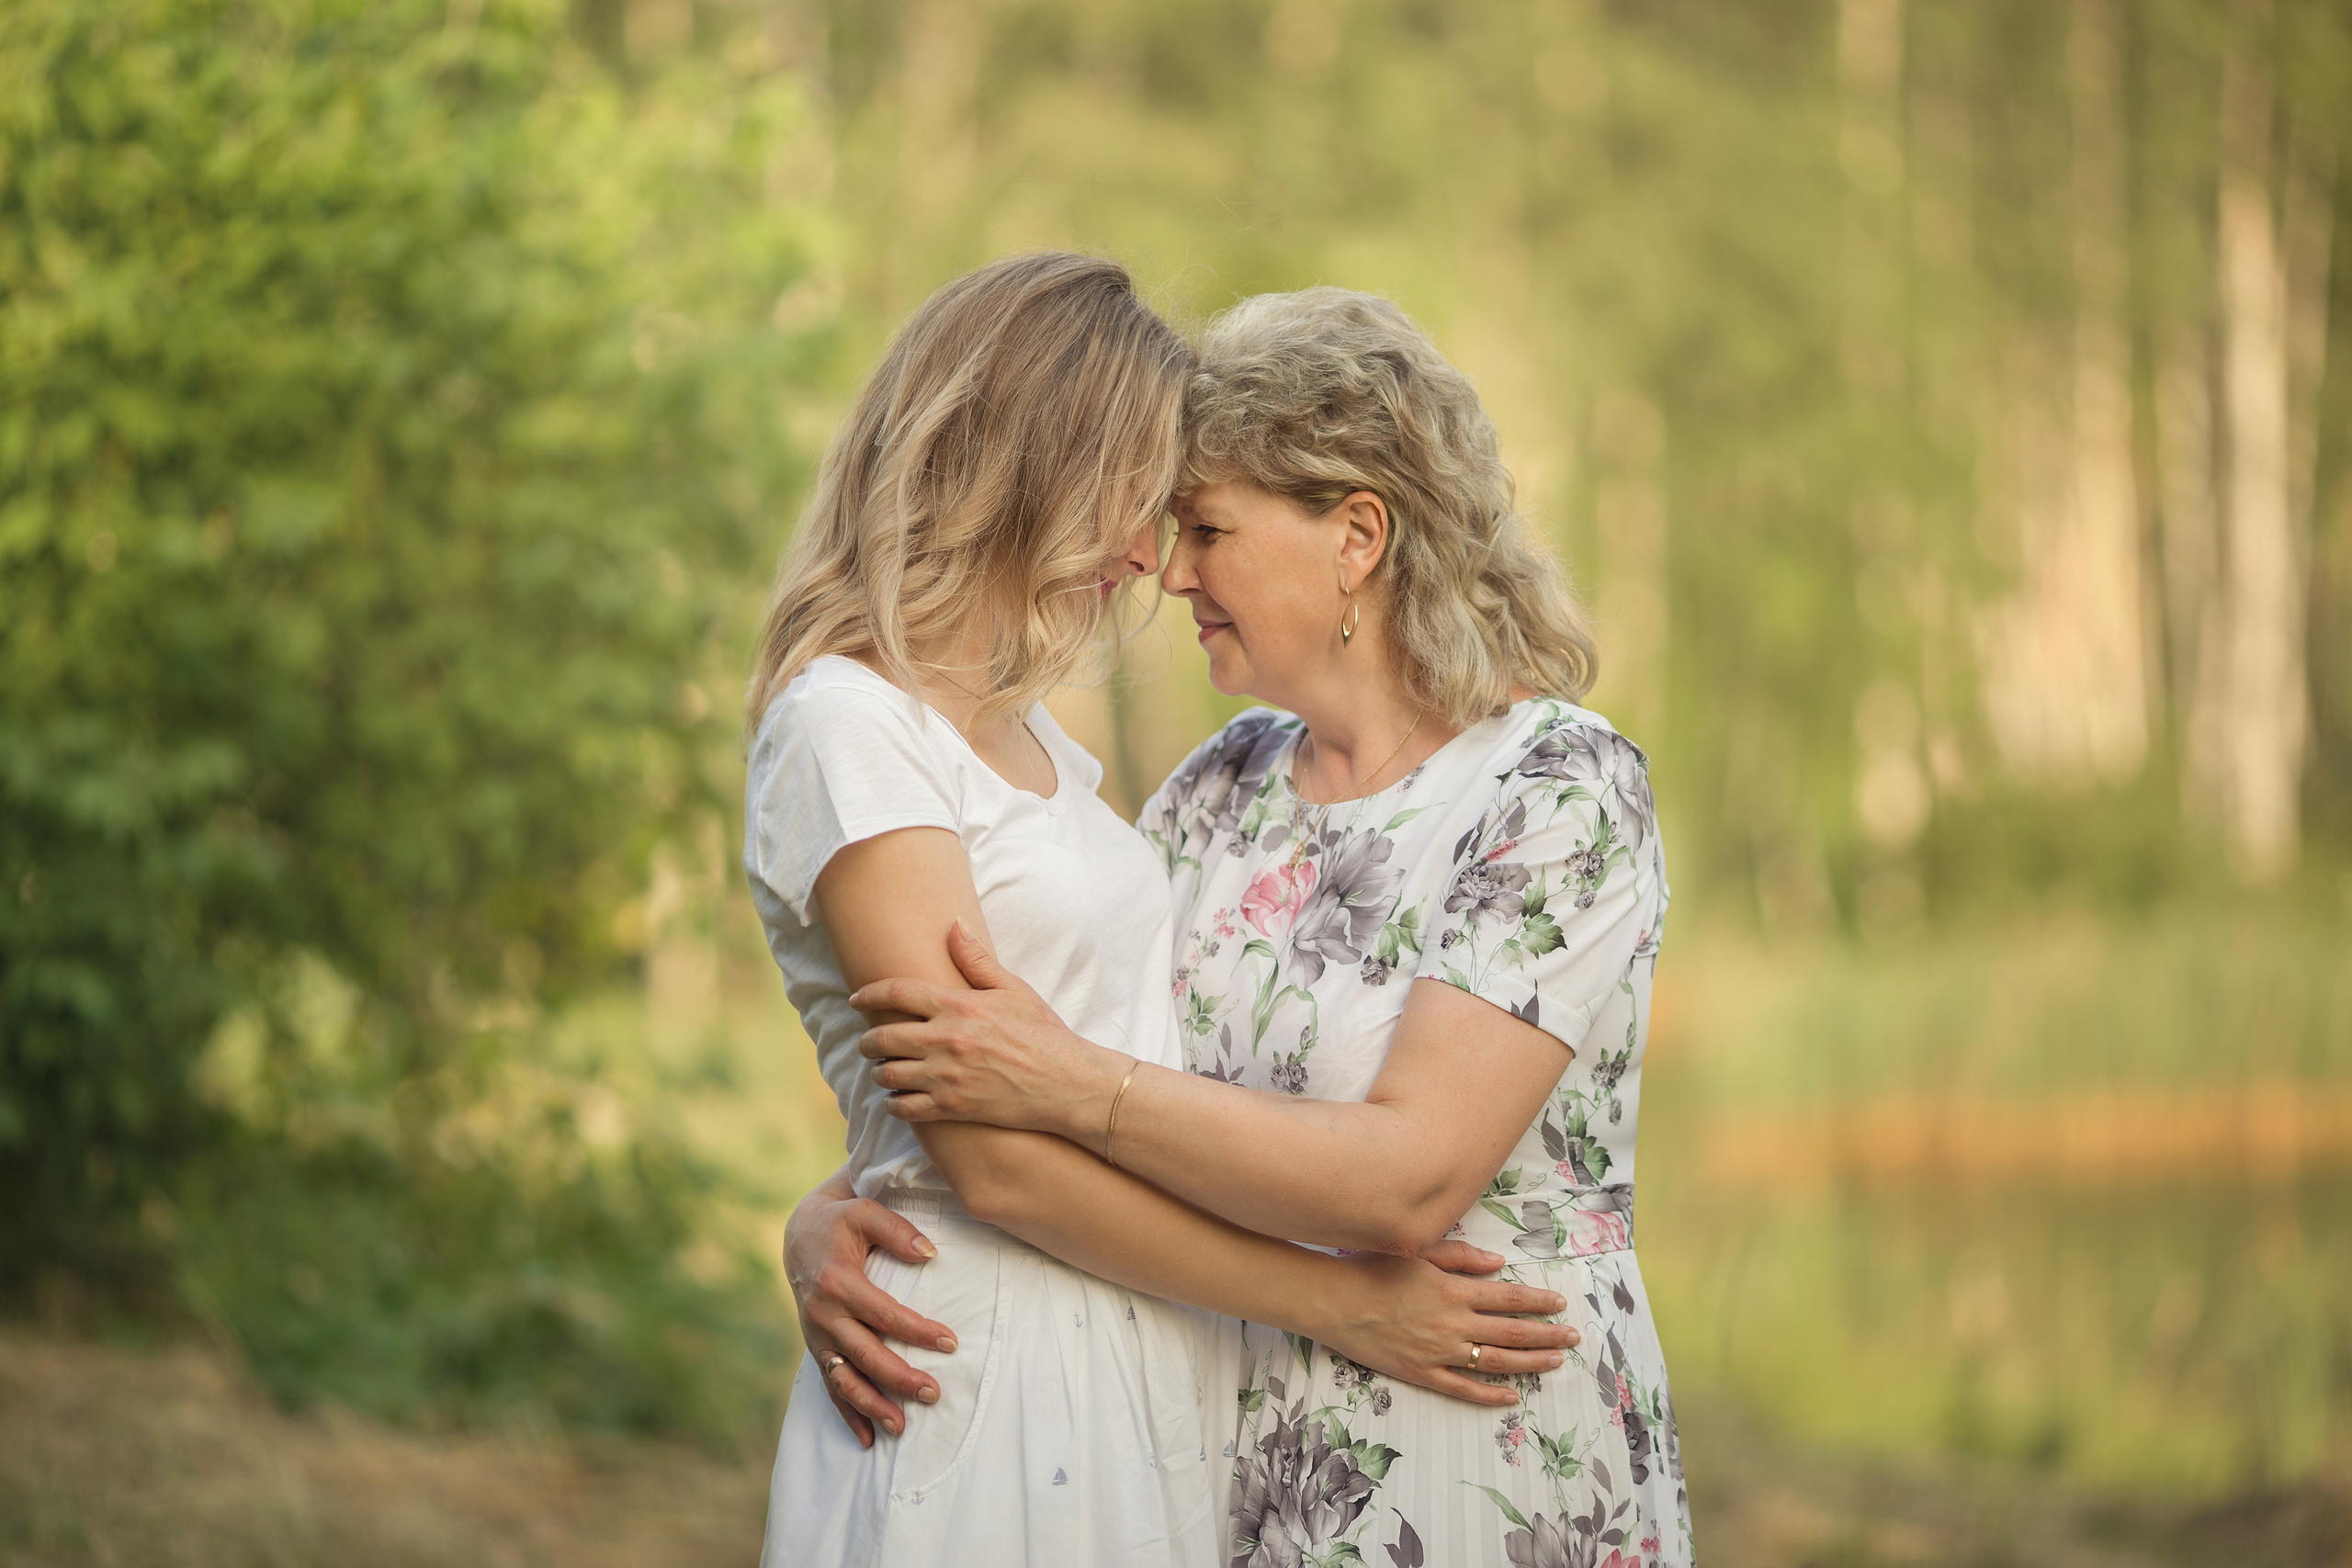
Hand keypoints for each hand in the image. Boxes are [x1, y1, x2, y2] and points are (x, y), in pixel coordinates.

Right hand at [783, 1176, 958, 1447]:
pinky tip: (867, 1439)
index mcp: (837, 1282)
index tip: (950, 1342)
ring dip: (872, 1406)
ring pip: (844, 1380)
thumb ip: (897, 1231)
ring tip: (901, 1429)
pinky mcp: (816, 1348)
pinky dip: (847, 1414)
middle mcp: (823, 1315)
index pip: (884, 1314)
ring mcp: (816, 1336)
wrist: (799, 1235)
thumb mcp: (865, 1212)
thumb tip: (930, 1253)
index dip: (917, 1331)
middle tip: (934, 1394)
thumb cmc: (841, 1222)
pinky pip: (830, 1387)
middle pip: (865, 1355)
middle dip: (899, 1378)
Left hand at [851, 920, 1124, 1142]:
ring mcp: (946, 1077)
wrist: (1067, 1084)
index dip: (869, 994)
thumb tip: (953, 926)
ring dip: (880, 1071)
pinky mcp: (952, 1108)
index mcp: (959, 1006)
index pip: (897, 992)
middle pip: (883, 1037)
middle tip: (868, 1041)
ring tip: (885, 1069)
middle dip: (868, 1040)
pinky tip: (899, 1098)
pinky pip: (904, 1107)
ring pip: (887, 1074)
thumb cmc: (1043, 1034)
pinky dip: (894, 1103)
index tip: (856, 999)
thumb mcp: (1014, 990)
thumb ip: (977, 960)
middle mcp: (946, 1040)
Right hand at [1315, 1245, 1579, 1407]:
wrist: (1332, 1302)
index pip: (1509, 1297)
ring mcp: (1439, 1352)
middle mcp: (1453, 1323)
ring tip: (1555, 1362)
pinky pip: (1463, 1389)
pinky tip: (1512, 1396)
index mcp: (1453, 1290)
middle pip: (1511, 1333)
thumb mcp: (1419, 1252)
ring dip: (1530, 1363)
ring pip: (1496, 1362)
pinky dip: (1490, 1395)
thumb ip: (1461, 1256)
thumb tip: (1499, 1264)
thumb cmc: (1372, 1269)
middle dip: (1547, 1334)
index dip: (1538, 1302)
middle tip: (1572, 1337)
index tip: (1560, 1304)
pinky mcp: (1422, 1374)